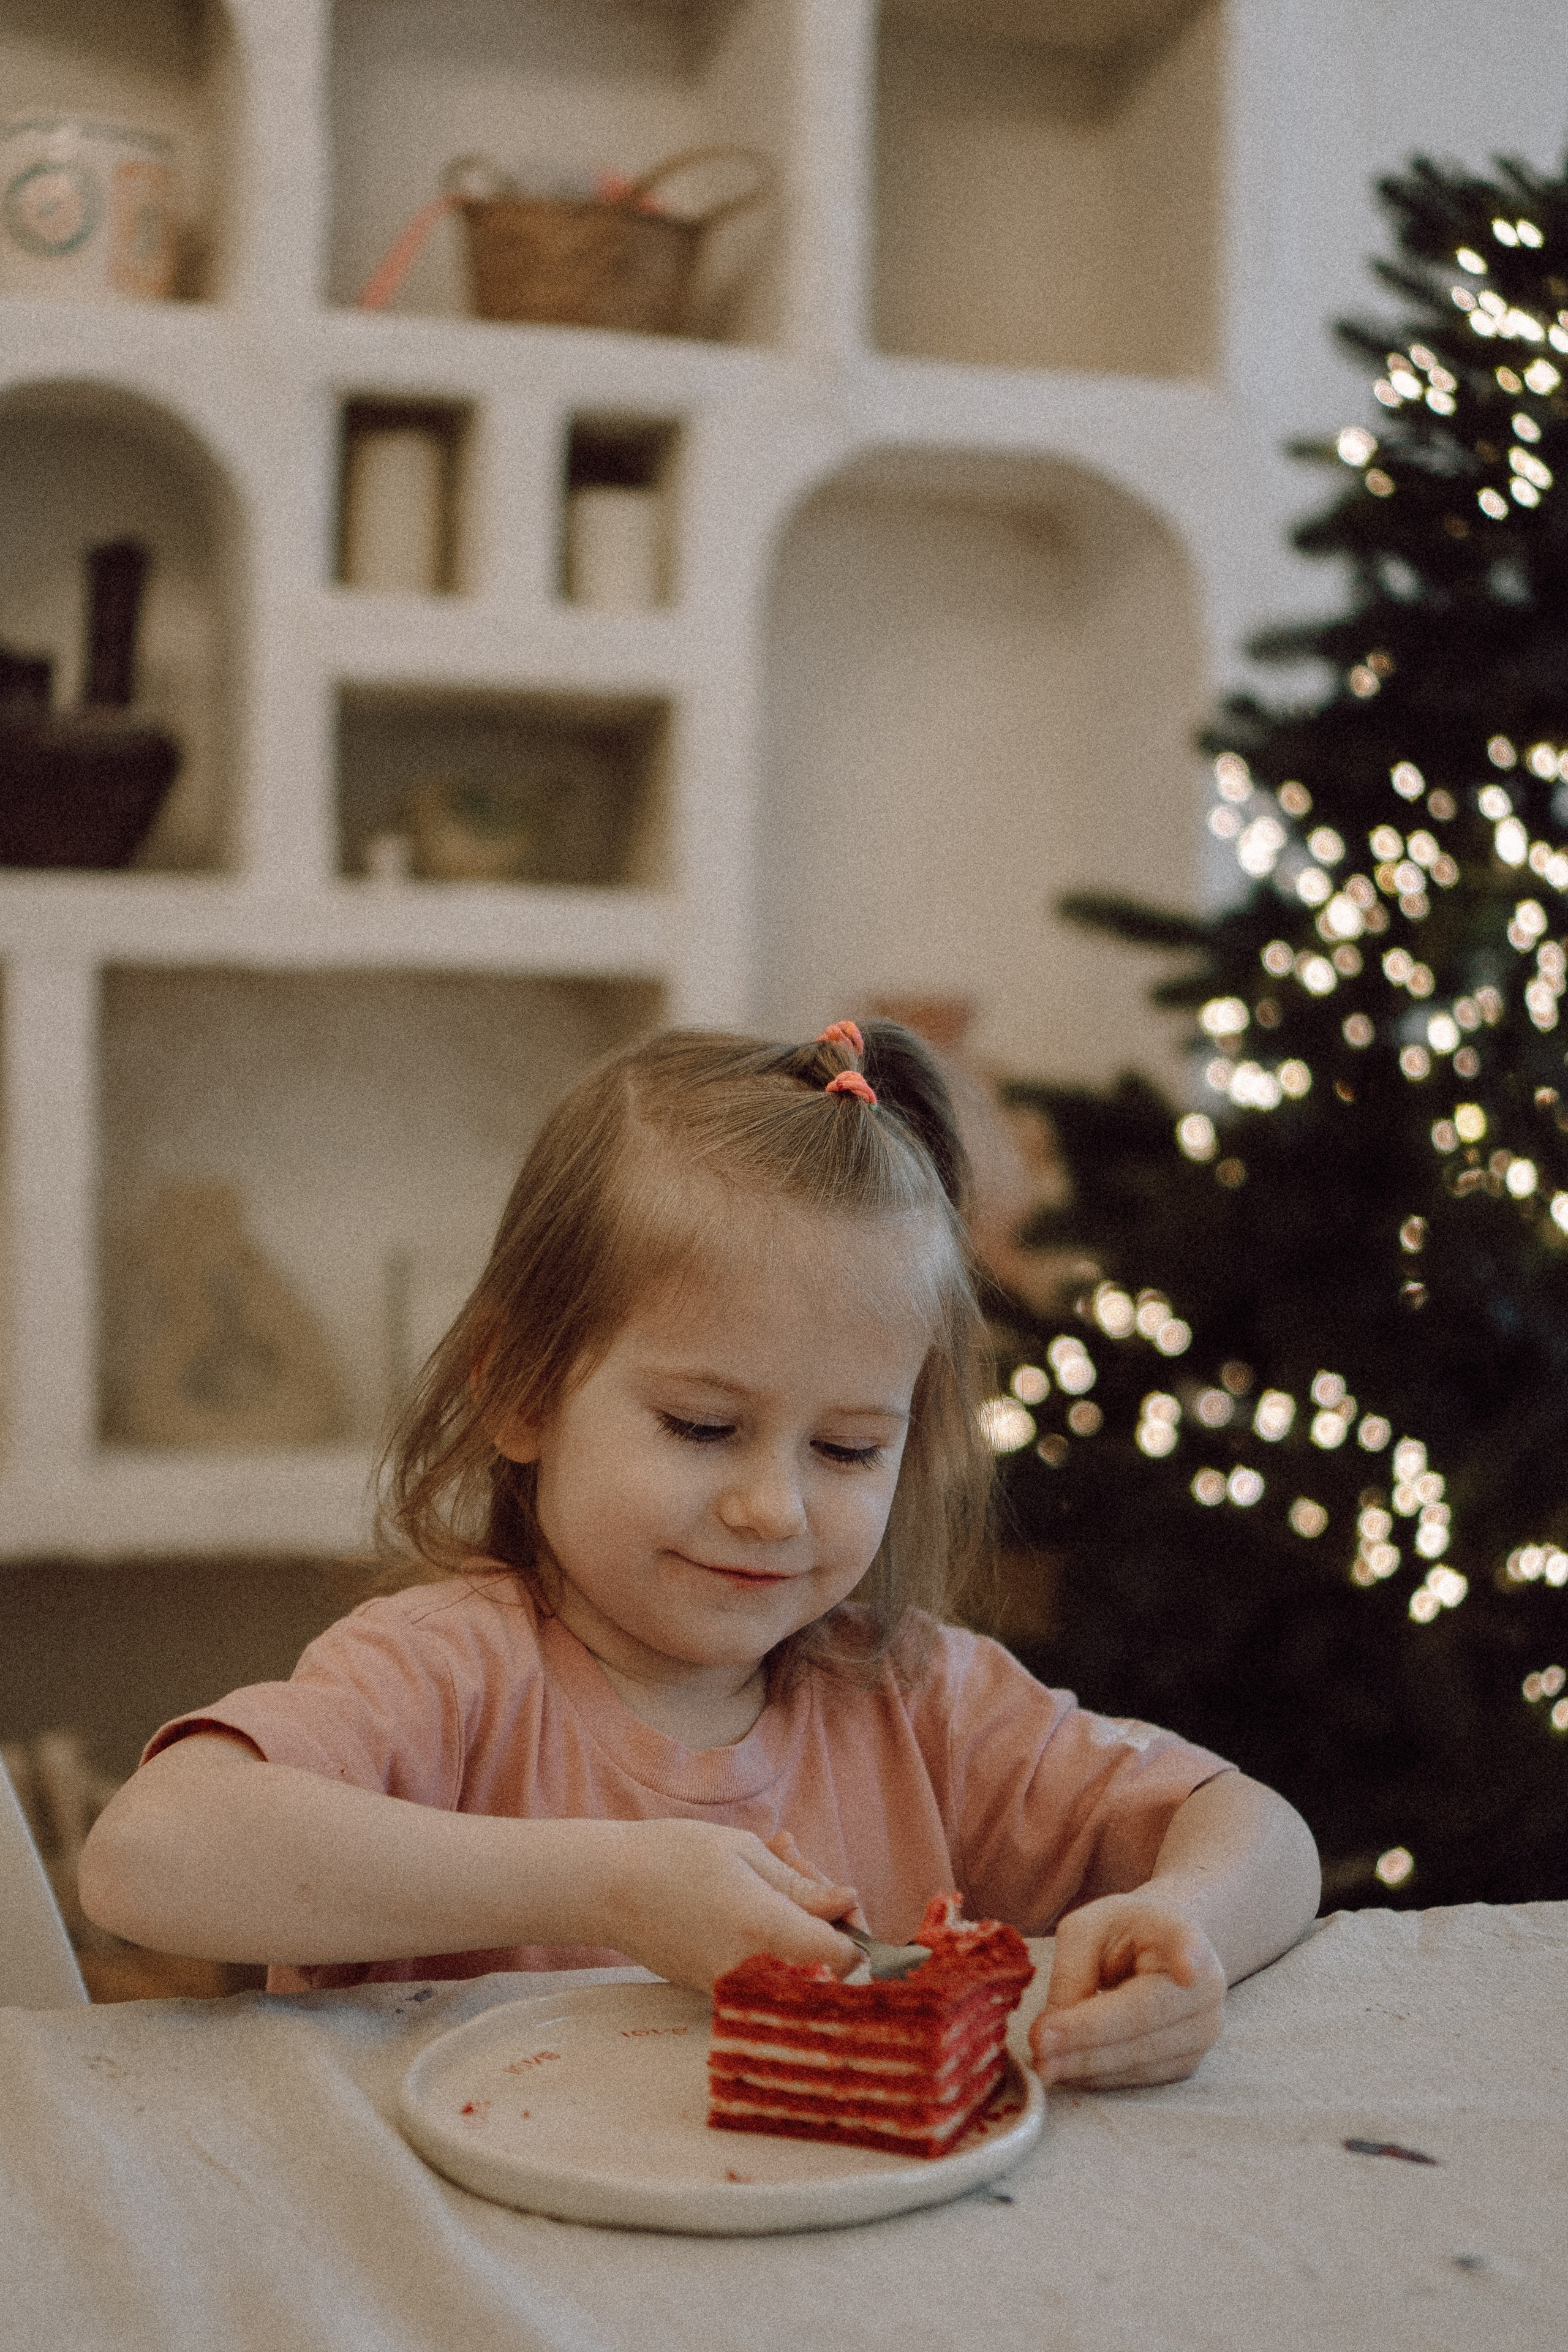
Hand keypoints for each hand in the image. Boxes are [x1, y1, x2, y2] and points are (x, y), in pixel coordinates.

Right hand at [600, 1819, 861, 1990]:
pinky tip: (754, 1891)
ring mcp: (734, 1989)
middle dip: (826, 1917)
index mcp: (768, 1931)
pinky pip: (766, 1970)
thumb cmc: (674, 1858)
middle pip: (825, 1965)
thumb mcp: (745, 1853)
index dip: (855, 1932)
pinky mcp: (716, 1992)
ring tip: (772, 1866)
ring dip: (798, 1922)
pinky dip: (772, 1936)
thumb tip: (847, 1904)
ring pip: (795, 1966)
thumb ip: (802, 1886)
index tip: (843, 1902)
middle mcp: (754, 1972)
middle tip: (797, 1863)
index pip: (846, 1960)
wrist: (607, 1889)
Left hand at [1028, 1893, 1225, 2089]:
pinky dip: (1099, 2075)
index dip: (1189, 1958)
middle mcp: (1206, 1987)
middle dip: (1088, 2036)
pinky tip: (1065, 2067)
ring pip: (1141, 2057)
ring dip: (1087, 2064)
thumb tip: (1053, 2028)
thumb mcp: (1087, 1929)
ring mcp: (1202, 2031)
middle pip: (1144, 2019)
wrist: (1159, 1953)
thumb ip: (1072, 1970)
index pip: (1189, 1946)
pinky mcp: (1187, 2063)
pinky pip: (1140, 2077)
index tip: (1188, 1970)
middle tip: (1039, 2044)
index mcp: (1182, 1934)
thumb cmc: (1120, 1935)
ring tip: (1043, 2062)